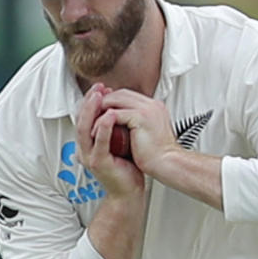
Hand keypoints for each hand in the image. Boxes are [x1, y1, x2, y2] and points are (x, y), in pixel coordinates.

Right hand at [75, 83, 143, 199]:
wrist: (129, 191)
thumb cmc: (126, 168)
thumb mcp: (118, 142)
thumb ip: (114, 128)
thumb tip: (119, 108)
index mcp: (88, 144)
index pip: (84, 117)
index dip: (90, 101)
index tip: (102, 88)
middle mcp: (84, 149)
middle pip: (81, 120)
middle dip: (89, 101)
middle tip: (99, 86)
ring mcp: (89, 157)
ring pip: (85, 129)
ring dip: (92, 110)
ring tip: (101, 95)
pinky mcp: (98, 163)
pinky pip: (99, 143)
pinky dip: (104, 128)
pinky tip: (110, 115)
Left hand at [100, 88, 223, 210]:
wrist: (168, 165)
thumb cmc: (158, 157)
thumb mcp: (145, 136)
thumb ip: (135, 126)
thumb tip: (121, 126)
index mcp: (153, 107)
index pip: (127, 95)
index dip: (111, 101)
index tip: (99, 111)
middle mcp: (151, 104)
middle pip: (120, 94)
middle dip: (102, 102)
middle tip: (90, 114)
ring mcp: (147, 109)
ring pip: (115, 101)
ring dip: (100, 111)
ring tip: (90, 124)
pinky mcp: (141, 117)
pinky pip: (115, 114)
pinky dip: (103, 122)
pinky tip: (96, 132)